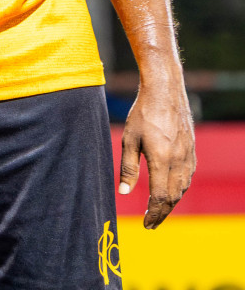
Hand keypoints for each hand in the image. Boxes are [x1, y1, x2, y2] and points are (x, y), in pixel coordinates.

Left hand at [119, 71, 194, 228]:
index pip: (161, 197)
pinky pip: (188, 176)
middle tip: (152, 224)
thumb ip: (127, 168)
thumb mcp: (129, 140)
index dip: (154, 214)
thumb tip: (124, 192)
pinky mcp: (192, 150)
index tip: (146, 225)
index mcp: (162, 160)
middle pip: (174, 197)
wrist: (165, 92)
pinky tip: (172, 191)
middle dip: (162, 213)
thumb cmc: (143, 114)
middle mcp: (179, 161)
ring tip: (159, 211)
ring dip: (172, 202)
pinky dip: (180, 189)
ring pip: (183, 188)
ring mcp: (188, 156)